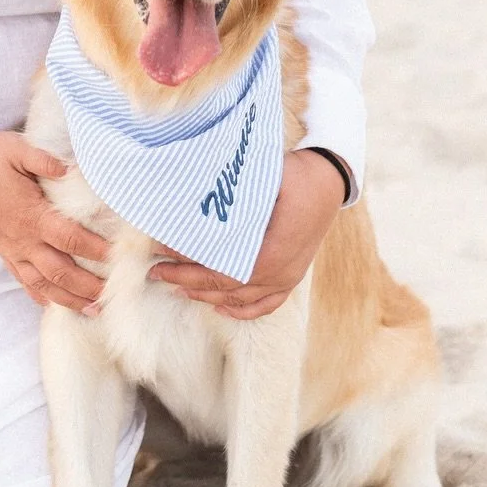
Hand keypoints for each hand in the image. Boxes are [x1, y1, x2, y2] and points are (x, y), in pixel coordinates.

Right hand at [0, 130, 109, 314]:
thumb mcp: (17, 149)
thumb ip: (47, 160)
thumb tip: (74, 170)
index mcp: (32, 215)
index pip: (71, 238)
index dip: (96, 250)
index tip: (119, 257)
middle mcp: (23, 239)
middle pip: (61, 272)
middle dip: (88, 287)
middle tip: (113, 296)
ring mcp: (11, 248)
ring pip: (43, 283)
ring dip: (68, 299)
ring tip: (92, 310)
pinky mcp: (1, 250)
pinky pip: (22, 279)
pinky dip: (39, 294)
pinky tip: (51, 303)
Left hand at [147, 147, 344, 319]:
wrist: (330, 180)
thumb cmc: (297, 175)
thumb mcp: (266, 178)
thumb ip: (235, 200)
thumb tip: (192, 204)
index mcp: (274, 251)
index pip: (223, 270)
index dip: (190, 267)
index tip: (162, 254)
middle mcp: (282, 272)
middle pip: (227, 288)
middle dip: (188, 280)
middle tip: (157, 271)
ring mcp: (288, 277)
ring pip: (242, 299)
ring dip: (207, 295)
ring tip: (177, 285)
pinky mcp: (292, 276)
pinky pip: (266, 304)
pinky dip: (242, 310)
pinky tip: (219, 307)